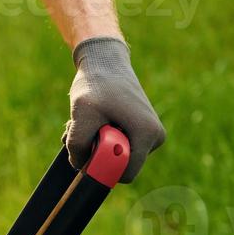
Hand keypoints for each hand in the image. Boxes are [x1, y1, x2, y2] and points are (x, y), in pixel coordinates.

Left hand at [64, 36, 165, 182]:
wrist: (105, 60)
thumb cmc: (96, 84)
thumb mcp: (81, 116)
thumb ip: (78, 147)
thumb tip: (81, 167)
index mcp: (148, 134)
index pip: (125, 174)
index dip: (102, 167)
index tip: (87, 146)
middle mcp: (155, 137)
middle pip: (120, 165)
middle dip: (96, 152)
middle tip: (84, 127)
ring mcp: (150, 133)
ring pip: (115, 155)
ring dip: (94, 143)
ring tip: (89, 119)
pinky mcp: (141, 130)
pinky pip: (118, 146)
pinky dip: (100, 137)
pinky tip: (95, 119)